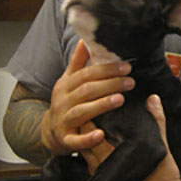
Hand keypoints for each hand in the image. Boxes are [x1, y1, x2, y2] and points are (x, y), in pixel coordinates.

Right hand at [42, 40, 133, 154]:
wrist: (50, 132)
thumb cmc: (65, 103)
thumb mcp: (68, 81)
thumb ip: (78, 62)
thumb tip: (85, 39)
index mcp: (65, 85)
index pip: (87, 74)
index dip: (106, 70)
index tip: (126, 67)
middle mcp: (62, 101)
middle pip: (87, 90)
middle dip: (110, 84)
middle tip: (131, 82)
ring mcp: (63, 120)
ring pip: (82, 111)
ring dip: (101, 105)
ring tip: (120, 99)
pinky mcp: (65, 140)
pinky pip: (76, 140)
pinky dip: (88, 138)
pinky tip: (101, 135)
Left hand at [83, 95, 180, 180]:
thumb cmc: (165, 180)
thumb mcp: (161, 146)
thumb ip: (156, 121)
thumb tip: (153, 100)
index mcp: (116, 160)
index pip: (93, 137)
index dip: (89, 122)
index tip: (90, 111)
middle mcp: (106, 173)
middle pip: (85, 148)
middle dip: (85, 134)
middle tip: (86, 119)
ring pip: (87, 161)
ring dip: (88, 148)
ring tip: (90, 135)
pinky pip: (95, 174)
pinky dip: (94, 162)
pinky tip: (98, 155)